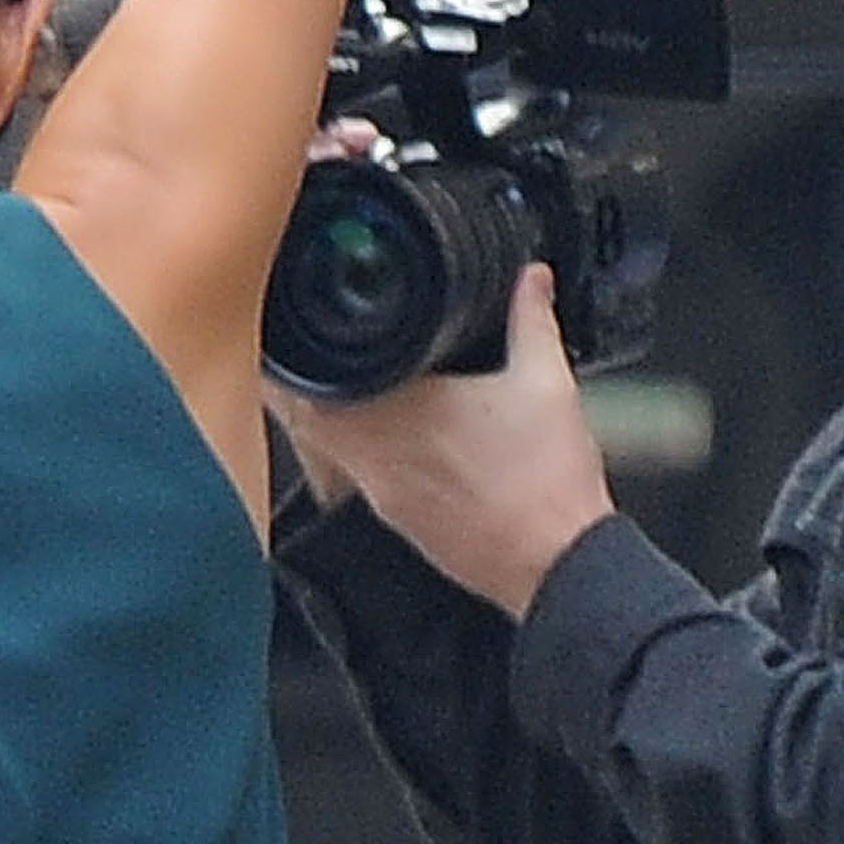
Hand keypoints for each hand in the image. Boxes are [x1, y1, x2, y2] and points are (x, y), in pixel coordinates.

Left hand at [277, 266, 615, 618]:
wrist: (556, 563)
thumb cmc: (547, 482)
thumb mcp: (547, 382)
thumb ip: (532, 318)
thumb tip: (531, 279)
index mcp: (400, 414)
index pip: (311, 383)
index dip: (289, 356)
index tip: (287, 330)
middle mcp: (377, 459)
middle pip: (305, 418)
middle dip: (301, 384)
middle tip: (305, 352)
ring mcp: (383, 496)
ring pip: (327, 451)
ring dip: (328, 419)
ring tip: (343, 386)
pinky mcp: (399, 522)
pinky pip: (358, 478)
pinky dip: (360, 452)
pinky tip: (389, 437)